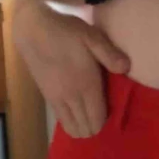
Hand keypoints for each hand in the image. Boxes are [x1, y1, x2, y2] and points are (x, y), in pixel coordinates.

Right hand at [13, 1, 129, 137]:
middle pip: (86, 128)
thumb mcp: (92, 36)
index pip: (98, 119)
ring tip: (88, 116)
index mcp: (87, 85)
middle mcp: (72, 97)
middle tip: (101, 114)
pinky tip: (76, 113)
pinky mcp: (47, 97)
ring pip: (72, 128)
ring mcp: (57, 100)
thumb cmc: (66, 31)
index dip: (106, 121)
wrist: (32, 29)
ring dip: (82, 127)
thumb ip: (110, 54)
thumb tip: (126, 69)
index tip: (111, 111)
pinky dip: (71, 122)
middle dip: (95, 127)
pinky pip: (61, 120)